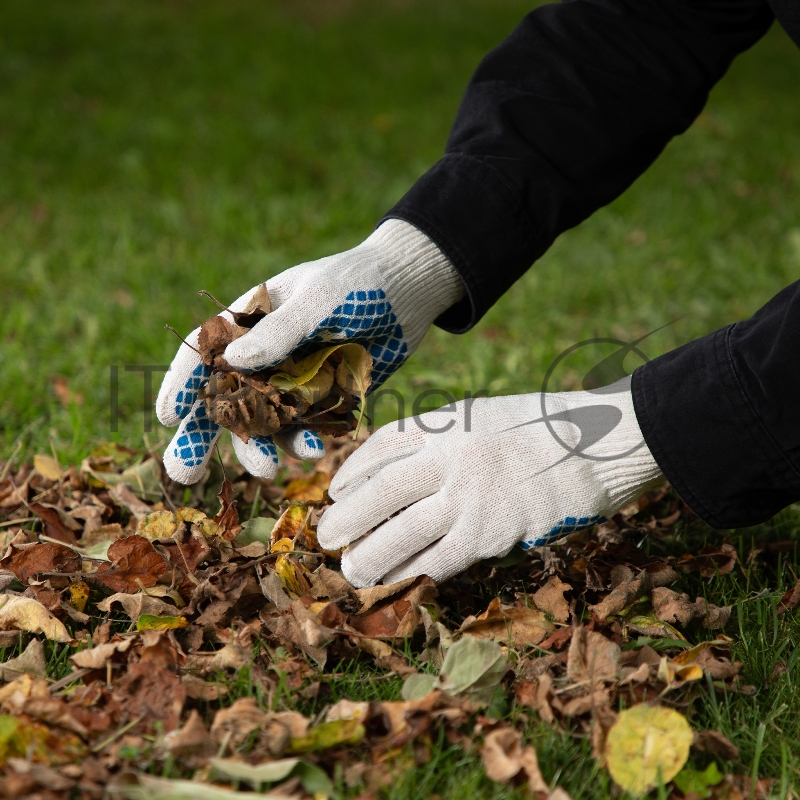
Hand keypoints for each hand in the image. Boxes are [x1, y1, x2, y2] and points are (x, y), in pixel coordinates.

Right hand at [156, 219, 463, 483]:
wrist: (407, 293)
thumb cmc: (358, 282)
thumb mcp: (320, 299)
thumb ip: (281, 330)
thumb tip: (234, 360)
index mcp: (250, 321)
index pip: (205, 353)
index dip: (183, 384)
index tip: (167, 416)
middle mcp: (264, 356)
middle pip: (224, 400)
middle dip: (203, 438)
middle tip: (184, 475)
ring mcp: (292, 381)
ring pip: (263, 424)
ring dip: (259, 448)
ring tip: (266, 470)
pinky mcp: (322, 400)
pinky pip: (304, 429)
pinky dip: (303, 443)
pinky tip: (314, 450)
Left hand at [317, 377, 662, 586]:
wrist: (600, 443)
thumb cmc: (546, 428)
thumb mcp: (486, 416)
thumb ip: (446, 439)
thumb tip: (408, 471)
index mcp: (446, 422)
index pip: (381, 446)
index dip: (352, 470)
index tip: (336, 489)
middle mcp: (449, 456)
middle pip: (381, 492)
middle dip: (347, 517)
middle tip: (325, 538)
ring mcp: (469, 495)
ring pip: (402, 532)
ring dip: (371, 556)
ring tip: (350, 572)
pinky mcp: (492, 532)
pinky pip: (439, 558)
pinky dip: (414, 573)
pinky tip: (398, 583)